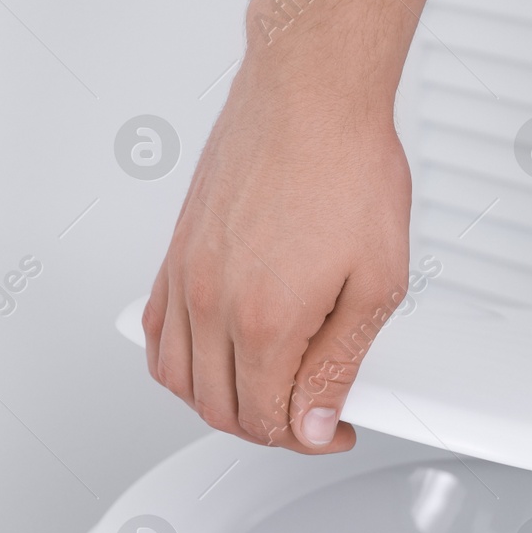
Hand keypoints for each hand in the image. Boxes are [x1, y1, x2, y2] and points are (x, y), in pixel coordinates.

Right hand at [142, 67, 410, 452]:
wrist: (310, 94)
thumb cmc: (346, 165)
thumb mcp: (377, 282)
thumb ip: (339, 364)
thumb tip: (314, 422)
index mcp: (265, 318)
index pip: (267, 419)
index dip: (307, 439)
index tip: (332, 429)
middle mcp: (212, 301)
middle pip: (218, 408)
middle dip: (265, 429)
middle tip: (306, 417)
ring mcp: (186, 276)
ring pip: (176, 377)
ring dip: (216, 403)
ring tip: (261, 396)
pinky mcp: (175, 252)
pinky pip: (155, 329)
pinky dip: (176, 361)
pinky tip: (207, 359)